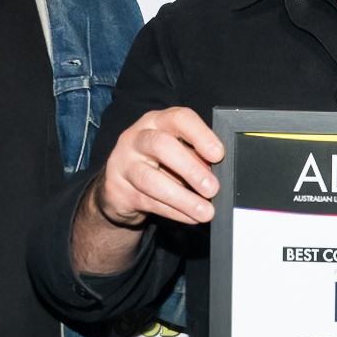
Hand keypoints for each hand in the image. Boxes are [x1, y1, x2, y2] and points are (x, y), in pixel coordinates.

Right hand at [96, 107, 224, 227]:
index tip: (218, 154)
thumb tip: (217, 173)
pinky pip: (148, 202)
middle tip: (213, 188)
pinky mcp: (118, 189)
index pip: (178, 118)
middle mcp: (137, 137)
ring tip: (205, 211)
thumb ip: (194, 157)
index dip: (200, 135)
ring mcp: (124, 163)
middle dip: (191, 168)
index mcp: (157, 121)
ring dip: (183, 198)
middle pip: (161, 146)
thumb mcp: (176, 153)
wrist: (119, 186)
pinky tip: (191, 217)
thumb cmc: (156, 163)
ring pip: (151, 180)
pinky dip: (174, 212)